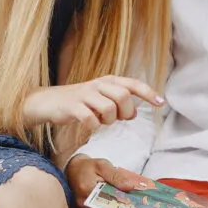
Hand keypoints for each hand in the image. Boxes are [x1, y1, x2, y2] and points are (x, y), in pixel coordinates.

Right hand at [24, 75, 162, 148]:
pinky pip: (90, 119)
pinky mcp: (72, 107)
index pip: (132, 84)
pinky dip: (93, 126)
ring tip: (100, 121)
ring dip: (108, 120)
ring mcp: (84, 95)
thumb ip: (117, 104)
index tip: (160, 103)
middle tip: (119, 119)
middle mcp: (97, 85)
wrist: (47, 102)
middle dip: (125, 112)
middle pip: (123, 97)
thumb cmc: (77, 102)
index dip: (148, 93)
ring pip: (108, 109)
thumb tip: (133, 114)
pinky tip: (89, 125)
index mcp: (107, 81)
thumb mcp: (99, 99)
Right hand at [67, 154, 155, 207]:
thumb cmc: (89, 168)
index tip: (135, 201)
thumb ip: (116, 176)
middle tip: (136, 205)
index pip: (109, 201)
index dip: (123, 203)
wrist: (74, 172)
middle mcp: (83, 204)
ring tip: (130, 206)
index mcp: (86, 190)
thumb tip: (130, 186)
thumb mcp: (103, 165)